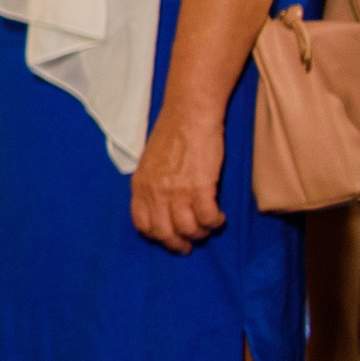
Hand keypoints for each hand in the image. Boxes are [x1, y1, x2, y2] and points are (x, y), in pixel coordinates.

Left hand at [130, 111, 224, 254]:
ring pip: (188, 229)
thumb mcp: (150, 162)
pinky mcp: (200, 187)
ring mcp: (177, 191)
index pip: (142, 224)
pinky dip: (215, 222)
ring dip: (200, 234)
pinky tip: (219, 218)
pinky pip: (207, 218)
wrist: (189, 115)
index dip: (156, 236)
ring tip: (207, 227)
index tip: (169, 237)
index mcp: (140, 185)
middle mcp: (155, 192)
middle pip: (164, 233)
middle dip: (178, 244)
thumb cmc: (172, 134)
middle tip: (189, 245)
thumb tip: (159, 204)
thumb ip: (152, 184)